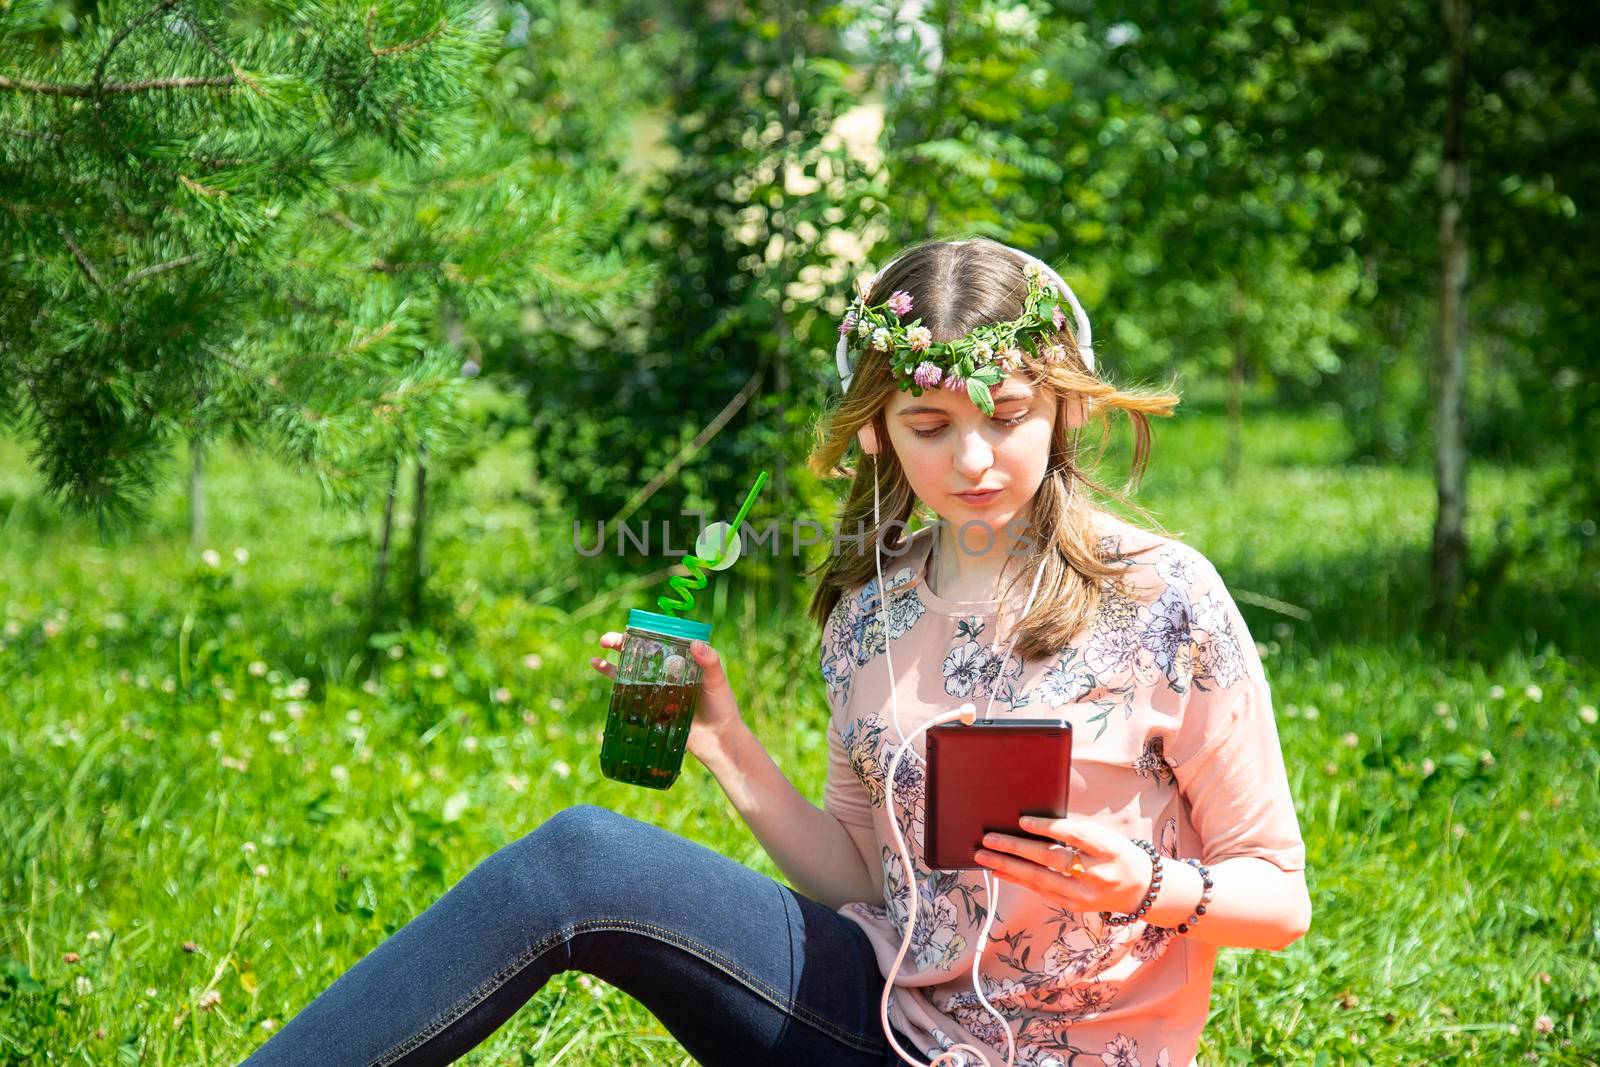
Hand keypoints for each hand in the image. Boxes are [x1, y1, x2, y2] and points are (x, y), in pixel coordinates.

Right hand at [589, 635, 748, 762]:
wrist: (718, 740)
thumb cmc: (722, 708)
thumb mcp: (717, 682)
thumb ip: (710, 662)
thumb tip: (696, 643)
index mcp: (682, 662)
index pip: (659, 642)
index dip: (643, 633)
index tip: (631, 628)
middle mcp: (667, 674)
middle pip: (640, 655)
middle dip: (621, 646)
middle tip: (605, 641)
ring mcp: (657, 692)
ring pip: (630, 675)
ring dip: (611, 666)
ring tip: (595, 660)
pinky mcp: (651, 711)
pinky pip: (630, 698)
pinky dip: (615, 689)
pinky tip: (603, 683)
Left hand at [972, 816, 1153, 918]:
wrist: (1139, 886)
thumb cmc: (1114, 852)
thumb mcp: (1103, 836)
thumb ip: (1073, 832)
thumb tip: (1029, 824)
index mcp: (1108, 848)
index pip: (1074, 835)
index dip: (1047, 828)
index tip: (1021, 820)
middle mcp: (1098, 873)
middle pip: (1051, 859)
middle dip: (1016, 848)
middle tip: (989, 839)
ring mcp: (1086, 894)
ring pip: (1041, 879)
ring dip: (1008, 867)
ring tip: (984, 856)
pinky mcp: (1075, 906)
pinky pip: (1041, 892)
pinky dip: (1018, 881)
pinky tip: (999, 872)